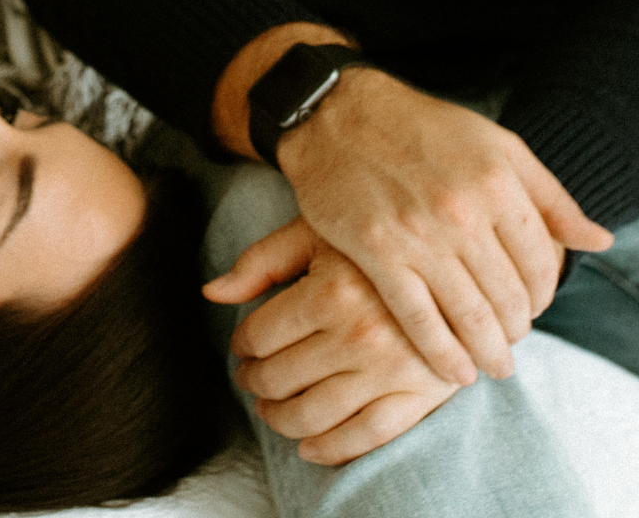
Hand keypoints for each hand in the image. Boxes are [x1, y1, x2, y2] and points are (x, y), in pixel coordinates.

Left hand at [208, 218, 461, 463]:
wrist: (470, 257)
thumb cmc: (383, 238)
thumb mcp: (321, 232)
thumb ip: (263, 261)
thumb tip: (211, 293)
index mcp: (330, 290)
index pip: (258, 336)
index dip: (242, 346)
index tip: (244, 348)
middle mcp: (360, 333)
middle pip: (279, 378)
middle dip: (255, 383)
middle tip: (252, 379)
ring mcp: (393, 368)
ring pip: (314, 413)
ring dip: (282, 419)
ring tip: (272, 410)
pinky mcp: (423, 394)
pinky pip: (368, 435)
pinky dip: (331, 448)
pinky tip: (310, 446)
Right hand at [273, 70, 610, 384]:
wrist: (336, 115)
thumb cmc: (421, 126)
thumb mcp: (498, 145)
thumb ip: (551, 196)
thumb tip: (599, 241)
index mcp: (498, 185)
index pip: (540, 262)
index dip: (544, 295)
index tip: (533, 309)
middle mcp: (463, 213)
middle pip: (508, 296)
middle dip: (516, 329)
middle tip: (511, 343)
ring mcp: (417, 237)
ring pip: (469, 314)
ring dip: (487, 350)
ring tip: (494, 368)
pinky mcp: (375, 253)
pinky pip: (417, 317)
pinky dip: (440, 351)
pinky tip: (454, 370)